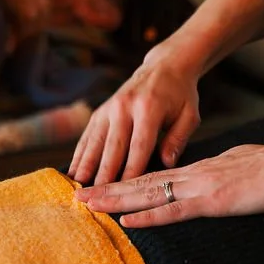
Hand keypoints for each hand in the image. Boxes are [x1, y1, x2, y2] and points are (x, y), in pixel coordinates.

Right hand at [68, 47, 201, 184]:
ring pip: (95, 141)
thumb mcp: (189, 114)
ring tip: (78, 187)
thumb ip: (179, 138)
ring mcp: (109, 107)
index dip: (131, 169)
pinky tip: (73, 171)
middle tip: (97, 196)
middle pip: (113, 146)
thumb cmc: (180, 95)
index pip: (139, 144)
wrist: (164, 67)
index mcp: (149, 108)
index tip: (125, 190)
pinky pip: (88, 135)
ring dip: (86, 165)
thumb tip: (167, 163)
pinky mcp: (100, 111)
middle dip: (104, 173)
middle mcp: (124, 106)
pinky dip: (80, 154)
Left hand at [76, 135, 263, 226]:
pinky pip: (175, 211)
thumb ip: (224, 171)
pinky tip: (126, 222)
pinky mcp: (215, 201)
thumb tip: (212, 177)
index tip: (101, 188)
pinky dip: (148, 218)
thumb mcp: (244, 166)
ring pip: (150, 194)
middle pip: (142, 183)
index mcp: (202, 168)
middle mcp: (195, 175)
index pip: (156, 177)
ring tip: (87, 205)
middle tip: (76, 195)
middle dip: (108, 190)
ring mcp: (203, 187)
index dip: (126, 183)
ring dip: (116, 201)